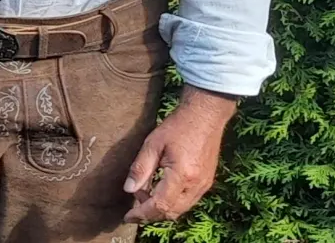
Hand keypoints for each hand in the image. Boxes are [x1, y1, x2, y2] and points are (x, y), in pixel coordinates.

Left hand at [124, 87, 237, 222]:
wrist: (205, 116)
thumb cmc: (178, 127)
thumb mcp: (152, 144)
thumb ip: (140, 168)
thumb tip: (129, 189)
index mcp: (182, 176)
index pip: (160, 205)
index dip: (142, 214)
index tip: (127, 217)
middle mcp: (196, 185)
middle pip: (171, 212)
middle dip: (150, 214)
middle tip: (133, 205)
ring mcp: (204, 185)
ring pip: (180, 210)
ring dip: (161, 209)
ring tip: (144, 196)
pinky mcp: (207, 182)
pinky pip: (188, 202)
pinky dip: (172, 203)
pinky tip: (160, 191)